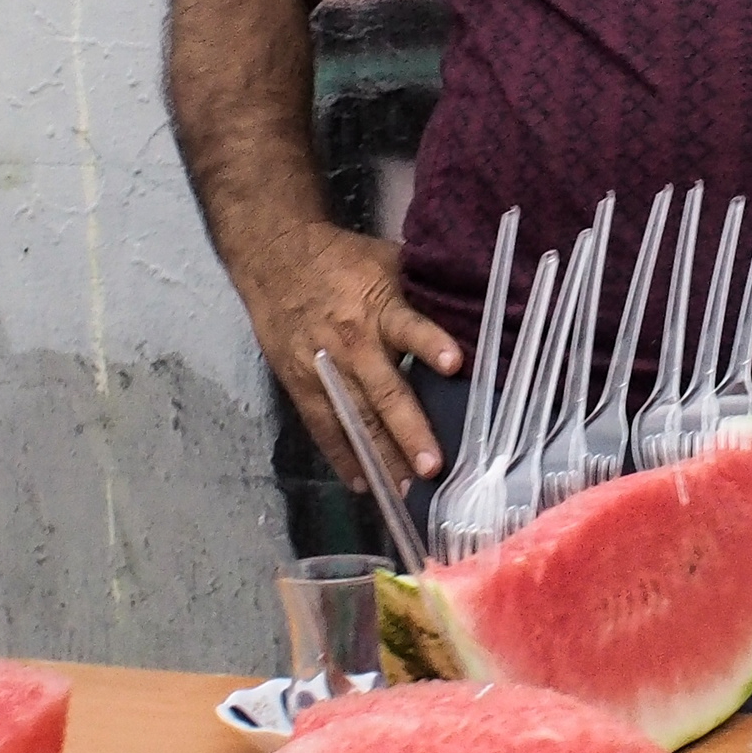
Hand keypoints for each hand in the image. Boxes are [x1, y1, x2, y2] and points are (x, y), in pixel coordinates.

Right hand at [241, 221, 462, 480]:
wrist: (275, 259)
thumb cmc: (344, 261)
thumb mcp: (387, 262)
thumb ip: (423, 291)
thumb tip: (477, 306)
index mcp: (379, 308)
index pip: (409, 326)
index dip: (431, 344)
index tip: (455, 364)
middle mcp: (353, 344)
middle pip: (383, 391)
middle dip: (408, 430)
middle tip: (432, 467)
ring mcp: (325, 370)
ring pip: (356, 421)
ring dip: (381, 457)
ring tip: (405, 493)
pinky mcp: (302, 386)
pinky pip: (324, 428)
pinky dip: (343, 458)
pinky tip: (364, 485)